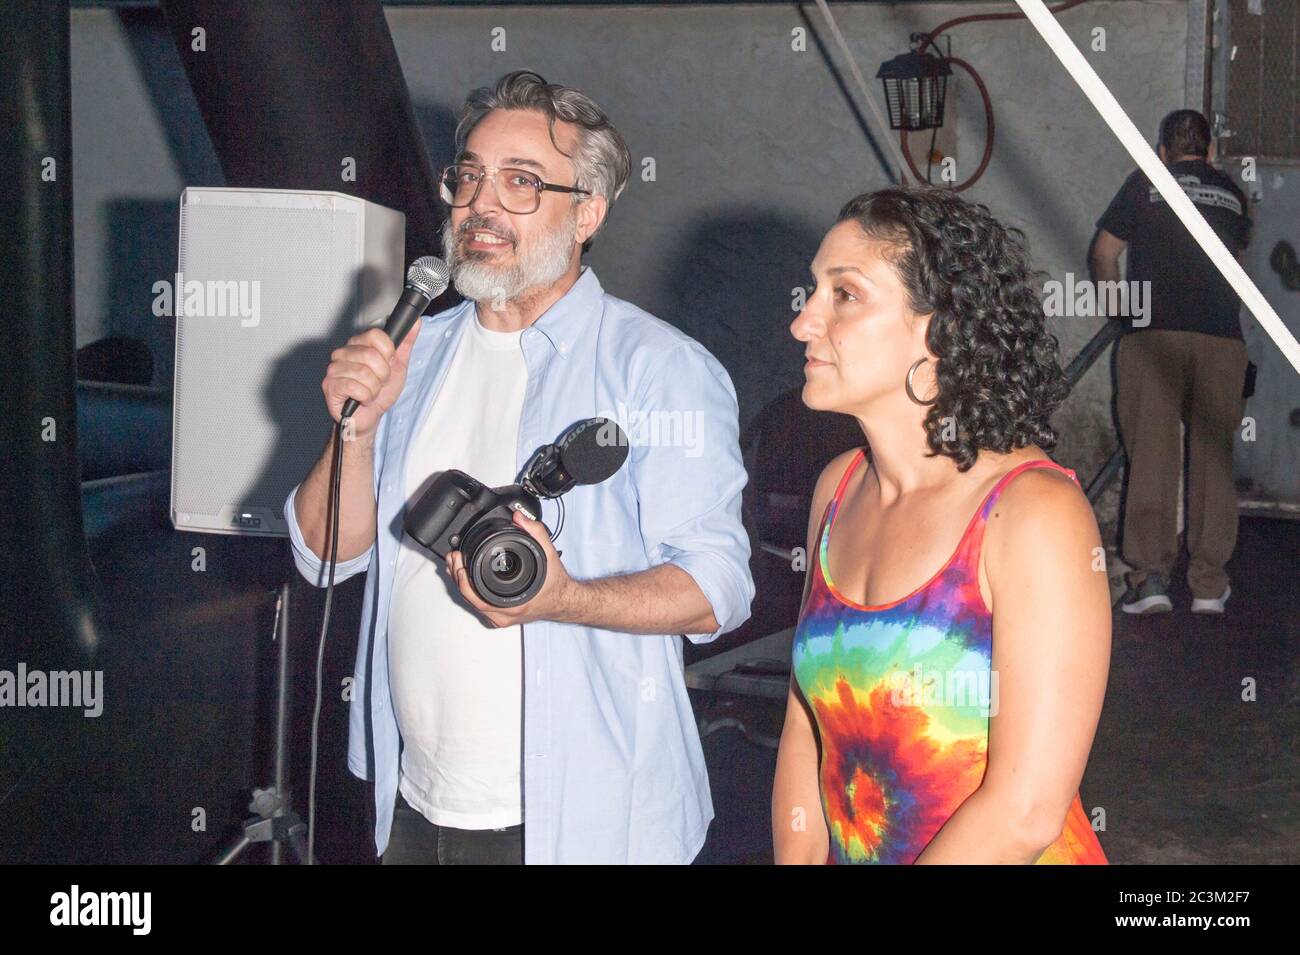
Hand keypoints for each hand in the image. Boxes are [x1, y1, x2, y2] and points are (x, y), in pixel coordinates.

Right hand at [321, 322, 421, 438]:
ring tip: (370, 392)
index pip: (376, 335)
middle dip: (382, 375)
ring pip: (364, 374)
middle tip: (378, 382)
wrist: (370, 417)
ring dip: (374, 389)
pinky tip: (361, 399)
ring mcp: (334, 369)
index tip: (387, 365)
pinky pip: (355, 387)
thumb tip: (416, 322)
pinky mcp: (330, 385)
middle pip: (371, 355)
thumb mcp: (398, 366)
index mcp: (358, 344)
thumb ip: (406, 343)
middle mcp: (343, 353)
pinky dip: (365, 397)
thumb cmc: (381, 392)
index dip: (388, 353)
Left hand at [446, 509, 580, 627]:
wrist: (563, 601)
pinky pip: (479, 606)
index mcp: (513, 603)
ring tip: (456, 565)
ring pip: (472, 604)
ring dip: (461, 584)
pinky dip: (470, 591)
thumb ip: (535, 532)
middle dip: (457, 576)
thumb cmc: (555, 584)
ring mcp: (500, 618)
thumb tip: (519, 517)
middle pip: (469, 599)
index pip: (475, 596)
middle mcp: (504, 614)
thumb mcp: (548, 554)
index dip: (461, 578)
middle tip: (454, 558)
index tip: (458, 561)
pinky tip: (466, 578)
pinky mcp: (500, 617)